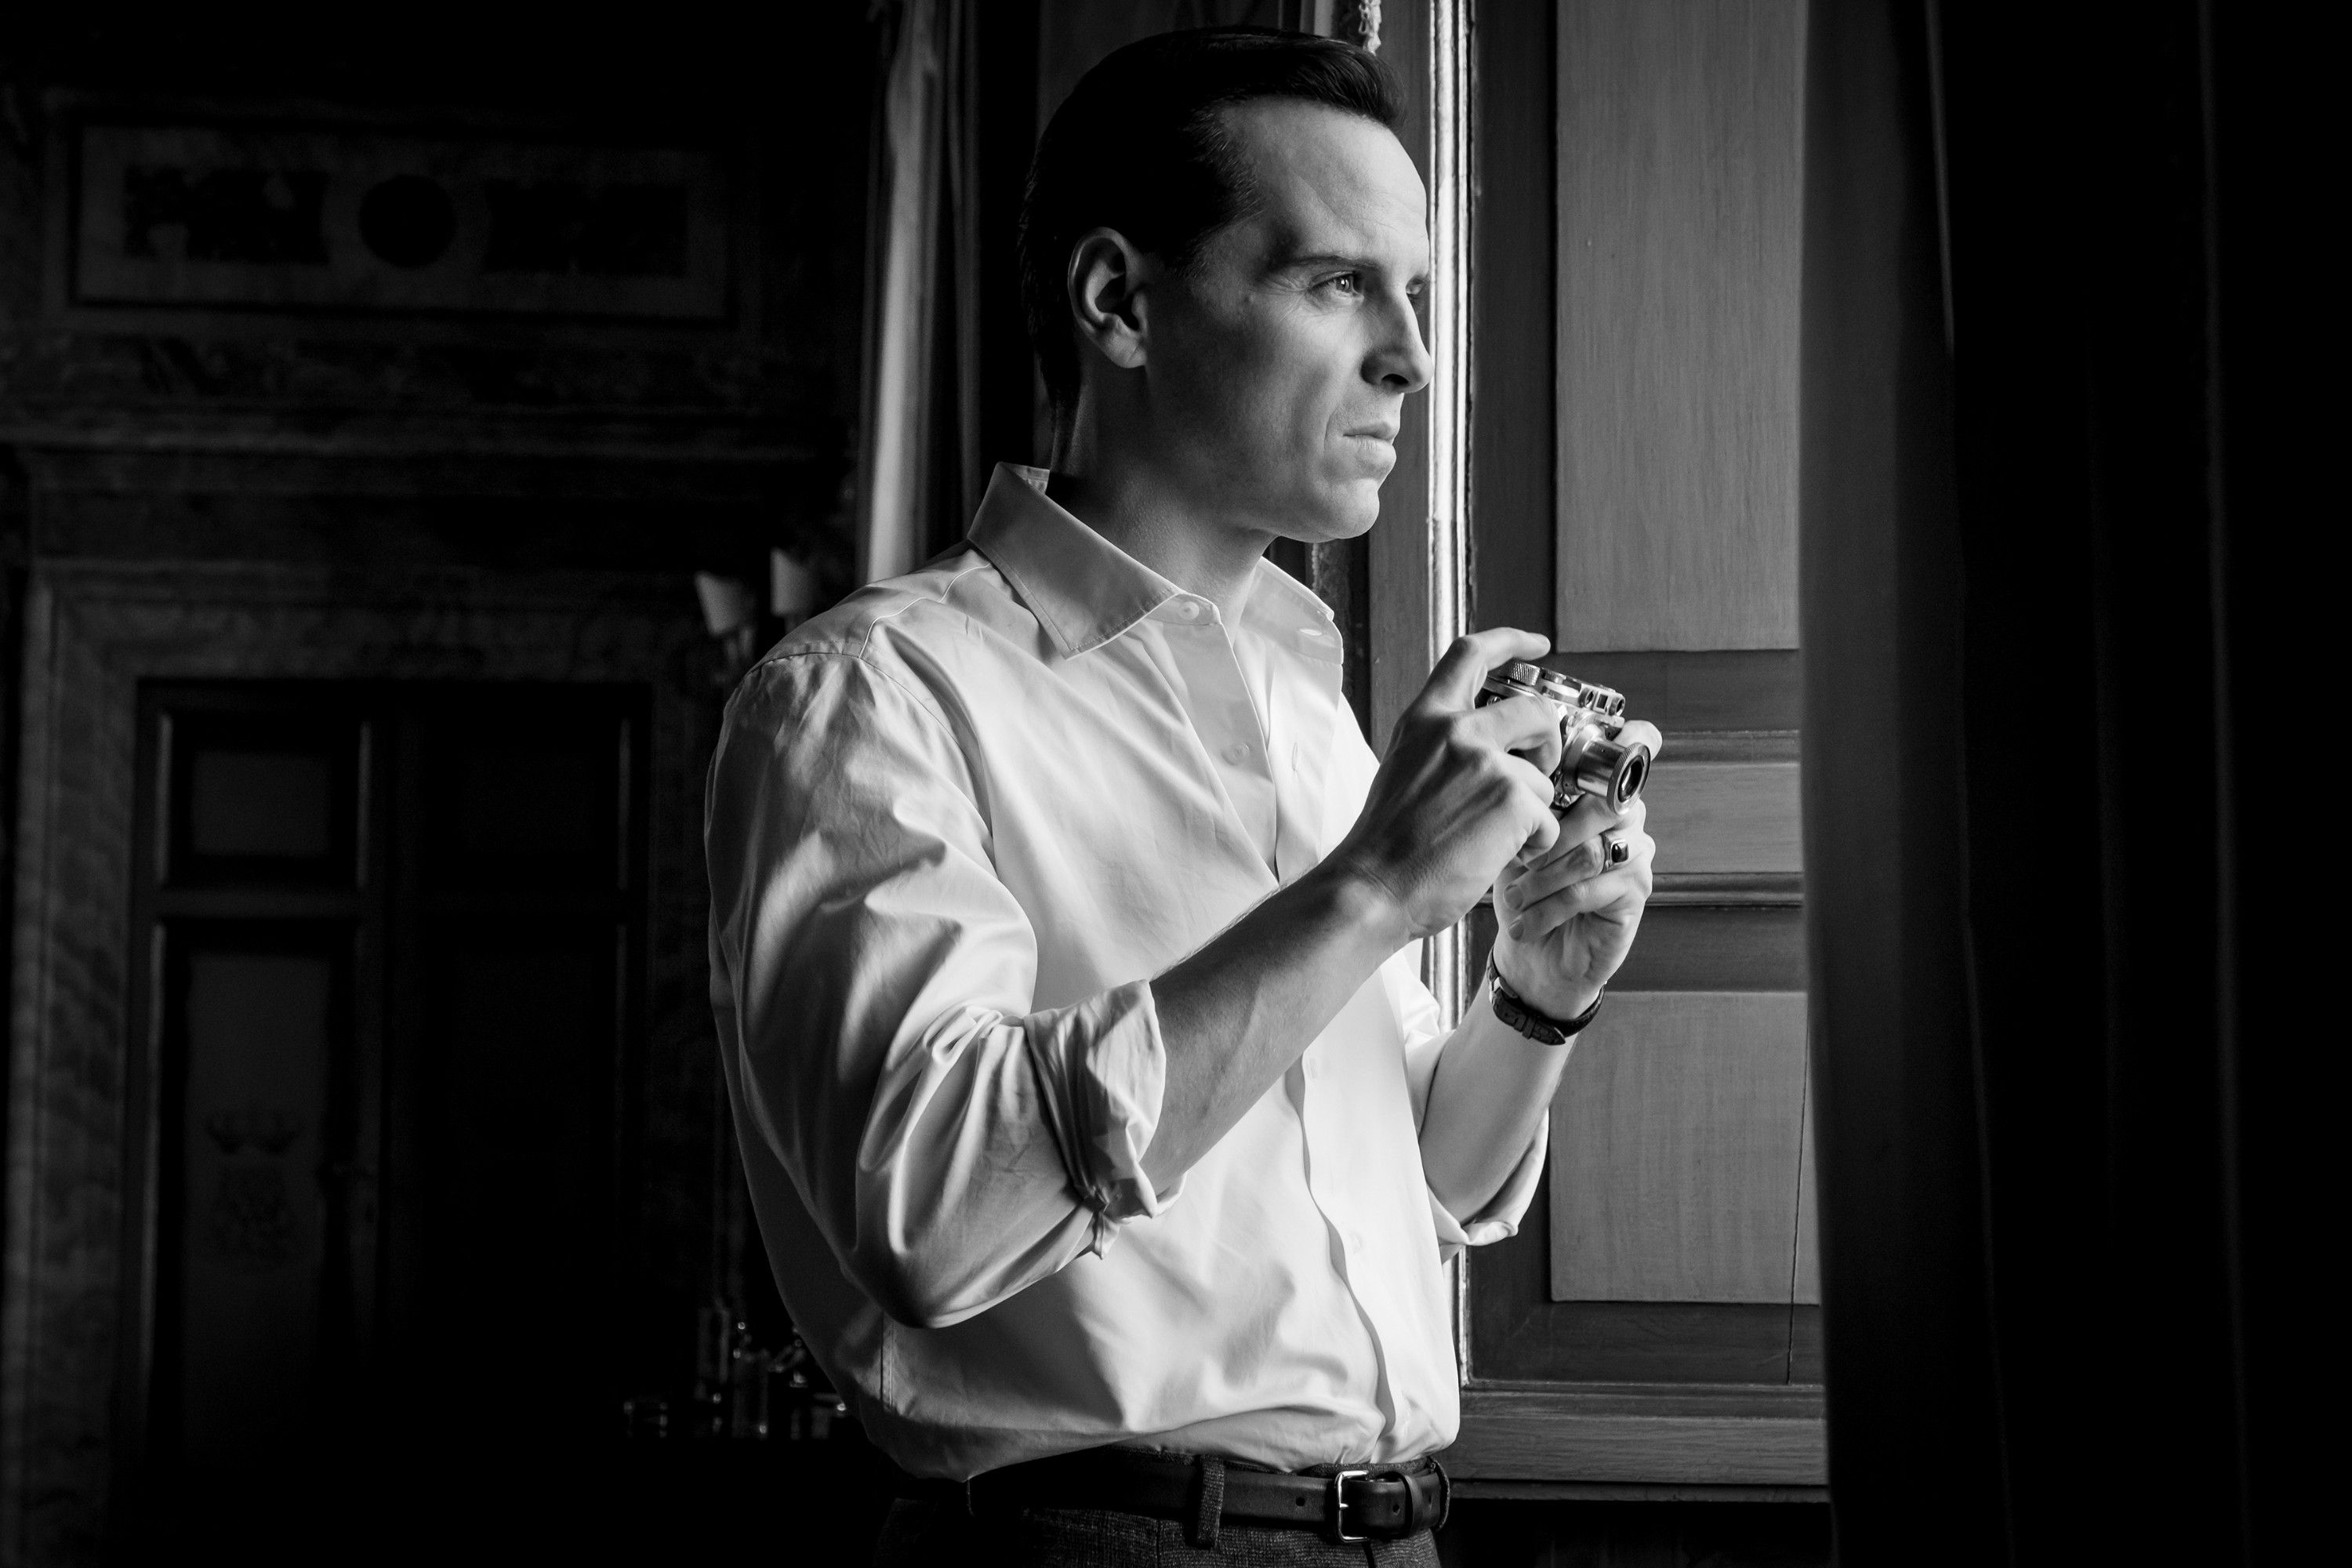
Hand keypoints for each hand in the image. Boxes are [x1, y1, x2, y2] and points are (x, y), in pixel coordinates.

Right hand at [1325, 630, 1565, 940]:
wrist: (1373, 889)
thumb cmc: (1387, 845)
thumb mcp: (1405, 769)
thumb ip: (1443, 747)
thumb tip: (1489, 751)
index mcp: (1425, 719)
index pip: (1470, 653)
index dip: (1512, 642)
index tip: (1538, 645)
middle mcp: (1456, 730)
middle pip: (1535, 710)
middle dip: (1548, 742)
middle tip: (1538, 772)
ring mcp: (1486, 762)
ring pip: (1543, 778)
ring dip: (1533, 812)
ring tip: (1496, 838)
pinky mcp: (1512, 799)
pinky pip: (1549, 820)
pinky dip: (1535, 844)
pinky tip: (1499, 856)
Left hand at [1488, 720, 1660, 1017]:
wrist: (1530, 957)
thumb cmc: (1520, 890)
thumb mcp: (1509, 839)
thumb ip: (1521, 801)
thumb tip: (1509, 772)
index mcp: (1597, 791)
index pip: (1630, 747)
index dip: (1622, 739)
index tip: (1579, 753)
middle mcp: (1626, 816)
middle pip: (1606, 802)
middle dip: (1552, 832)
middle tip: (1519, 856)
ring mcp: (1635, 853)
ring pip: (1592, 849)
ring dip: (1545, 876)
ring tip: (1516, 895)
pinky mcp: (1636, 892)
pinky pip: (1594, 888)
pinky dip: (1551, 906)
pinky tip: (1525, 921)